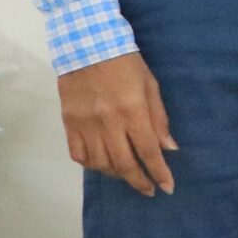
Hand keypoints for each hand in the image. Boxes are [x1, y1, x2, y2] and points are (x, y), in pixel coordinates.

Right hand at [57, 52, 176, 196]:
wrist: (86, 46)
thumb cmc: (126, 64)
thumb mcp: (150, 85)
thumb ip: (159, 119)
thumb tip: (169, 148)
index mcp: (132, 111)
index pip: (148, 151)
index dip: (159, 172)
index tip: (167, 187)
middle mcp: (108, 123)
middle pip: (124, 164)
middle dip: (139, 181)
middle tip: (148, 191)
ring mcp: (85, 125)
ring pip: (100, 164)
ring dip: (116, 174)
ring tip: (128, 174)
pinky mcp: (69, 124)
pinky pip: (78, 155)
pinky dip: (92, 164)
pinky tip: (103, 163)